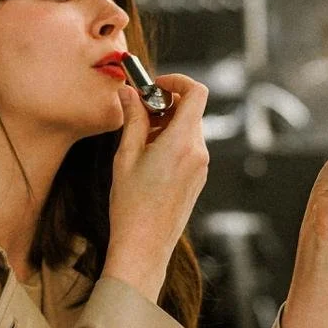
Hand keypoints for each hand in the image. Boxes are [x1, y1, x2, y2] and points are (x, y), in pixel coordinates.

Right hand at [104, 74, 209, 296]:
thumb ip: (132, 119)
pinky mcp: (197, 179)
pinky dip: (171, 141)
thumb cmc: (131, 205)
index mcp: (183, 142)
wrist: (144, 246)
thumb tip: (129, 93)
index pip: (196, 92)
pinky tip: (148, 157)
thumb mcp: (126, 156)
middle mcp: (198, 152)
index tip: (154, 86)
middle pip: (191, 110)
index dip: (176, 81)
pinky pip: (189, 148)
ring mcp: (201, 167)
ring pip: (189, 129)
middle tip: (138, 113)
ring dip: (166, 123)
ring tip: (139, 139)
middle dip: (166, 104)